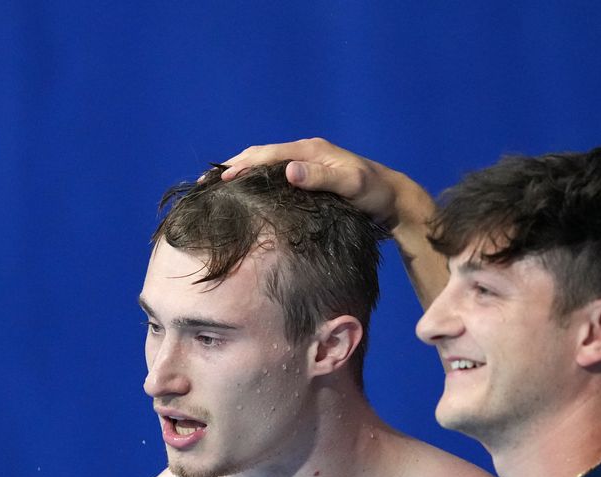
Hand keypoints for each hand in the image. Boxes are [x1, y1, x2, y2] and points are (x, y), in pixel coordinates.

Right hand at [219, 137, 431, 230]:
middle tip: (206, 185)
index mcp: (310, 150)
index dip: (242, 167)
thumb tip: (288, 171)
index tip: (219, 181)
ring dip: (243, 175)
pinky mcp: (311, 179)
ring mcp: (308, 165)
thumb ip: (321, 178)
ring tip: (218, 190)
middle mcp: (306, 153)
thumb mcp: (351, 186)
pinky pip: (277, 177)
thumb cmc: (375, 194)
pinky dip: (258, 183)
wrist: (394, 201)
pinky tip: (248, 197)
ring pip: (267, 166)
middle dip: (234, 168)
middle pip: (261, 156)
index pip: (267, 155)